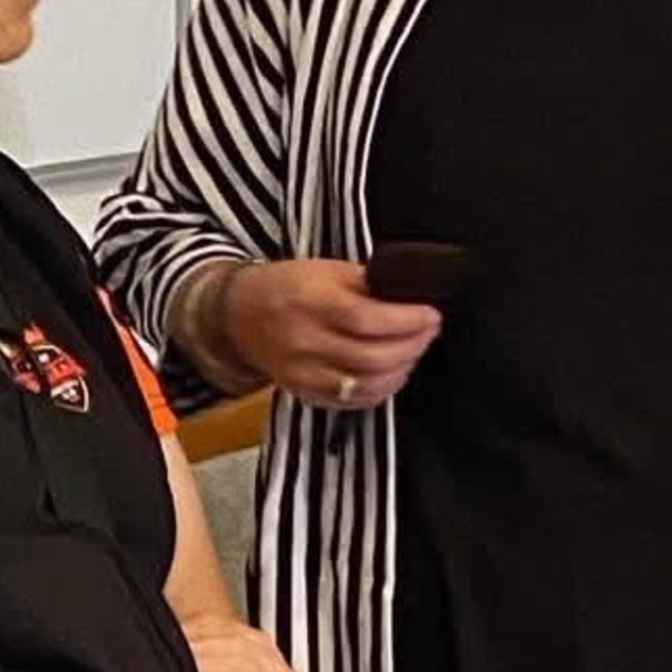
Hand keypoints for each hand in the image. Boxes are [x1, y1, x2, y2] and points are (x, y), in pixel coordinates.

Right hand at [224, 258, 439, 409]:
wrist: (241, 315)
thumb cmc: (287, 288)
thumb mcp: (326, 270)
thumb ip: (368, 283)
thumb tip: (411, 297)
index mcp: (310, 303)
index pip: (368, 319)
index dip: (408, 321)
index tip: (430, 315)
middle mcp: (304, 342)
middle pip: (373, 356)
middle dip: (413, 345)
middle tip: (428, 331)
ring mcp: (303, 373)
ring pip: (367, 384)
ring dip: (402, 369)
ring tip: (413, 350)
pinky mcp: (305, 394)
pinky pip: (353, 401)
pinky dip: (381, 389)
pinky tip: (392, 373)